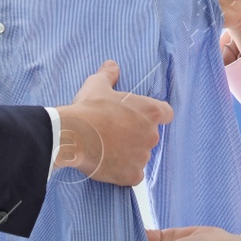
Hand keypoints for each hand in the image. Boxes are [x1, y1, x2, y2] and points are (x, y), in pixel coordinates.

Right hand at [54, 61, 171, 185]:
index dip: (155, 115)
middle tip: (115, 133)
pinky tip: (109, 164)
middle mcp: (152, 135)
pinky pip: (133, 175)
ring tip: (108, 148)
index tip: (141, 117)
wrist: (74, 136)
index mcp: (151, 111)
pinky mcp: (133, 175)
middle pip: (150, 135)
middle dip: (136, 135)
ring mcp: (143, 156)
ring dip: (129, 153)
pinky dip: (124, 172)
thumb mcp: (98, 84)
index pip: (166, 114)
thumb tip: (112, 65)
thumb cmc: (89, 108)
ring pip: (140, 155)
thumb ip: (109, 74)